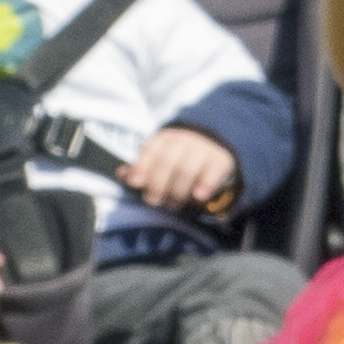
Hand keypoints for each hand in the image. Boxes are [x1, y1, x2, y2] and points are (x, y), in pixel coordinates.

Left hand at [121, 126, 239, 215]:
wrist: (214, 153)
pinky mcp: (222, 159)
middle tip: (154, 201)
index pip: (151, 150)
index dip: (142, 167)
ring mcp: (205, 148)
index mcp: (166, 138)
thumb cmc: (178, 162)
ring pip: (187, 169)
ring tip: (173, 205)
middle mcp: (185, 139)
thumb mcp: (158, 162)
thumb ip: (140, 170)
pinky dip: (205, 184)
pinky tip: (199, 196)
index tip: (136, 184)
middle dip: (158, 184)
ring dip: (177, 191)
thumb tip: (122, 174)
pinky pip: (213, 172)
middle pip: (167, 162)